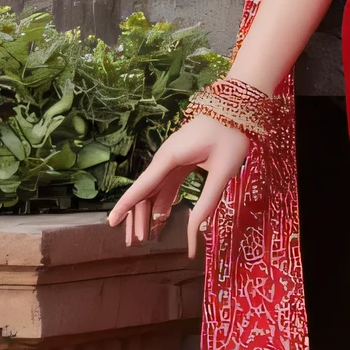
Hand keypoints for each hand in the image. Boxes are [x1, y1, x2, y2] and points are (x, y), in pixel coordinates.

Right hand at [107, 111, 251, 258]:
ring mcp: (172, 158)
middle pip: (145, 191)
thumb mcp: (224, 171)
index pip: (142, 187)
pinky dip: (162, 201)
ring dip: (150, 211)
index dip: (125, 206)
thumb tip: (198, 230)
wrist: (238, 106)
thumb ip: (209, 200)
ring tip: (146, 236)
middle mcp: (166, 158)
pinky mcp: (181, 159)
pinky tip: (161, 217)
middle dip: (138, 216)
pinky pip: (167, 183)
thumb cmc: (232, 136)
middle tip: (136, 242)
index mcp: (170, 158)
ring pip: (155, 188)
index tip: (111, 222)